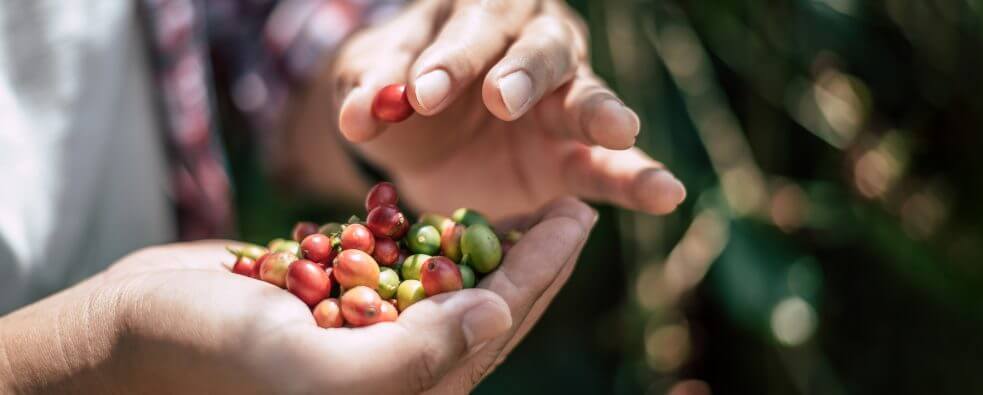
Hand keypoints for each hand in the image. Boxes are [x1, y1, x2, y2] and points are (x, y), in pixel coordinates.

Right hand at [0, 198, 595, 393]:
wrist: (133, 331)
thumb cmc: (212, 359)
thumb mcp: (314, 371)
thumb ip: (411, 358)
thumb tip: (495, 316)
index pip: (492, 328)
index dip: (541, 272)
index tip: (577, 219)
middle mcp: (391, 372)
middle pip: (484, 308)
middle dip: (532, 259)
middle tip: (573, 207)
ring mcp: (366, 337)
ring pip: (450, 289)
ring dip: (491, 247)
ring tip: (528, 211)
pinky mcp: (340, 305)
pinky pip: (402, 272)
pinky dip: (432, 243)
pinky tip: (456, 218)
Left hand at [333, 0, 684, 218]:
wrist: (422, 134)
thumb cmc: (398, 88)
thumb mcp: (370, 82)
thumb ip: (366, 90)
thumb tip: (358, 116)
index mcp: (476, 13)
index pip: (467, 31)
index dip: (447, 60)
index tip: (419, 94)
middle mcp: (531, 43)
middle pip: (537, 49)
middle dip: (520, 73)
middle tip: (501, 99)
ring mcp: (563, 97)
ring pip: (586, 95)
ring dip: (598, 111)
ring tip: (618, 128)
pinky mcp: (576, 155)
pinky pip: (613, 167)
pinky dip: (640, 179)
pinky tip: (668, 192)